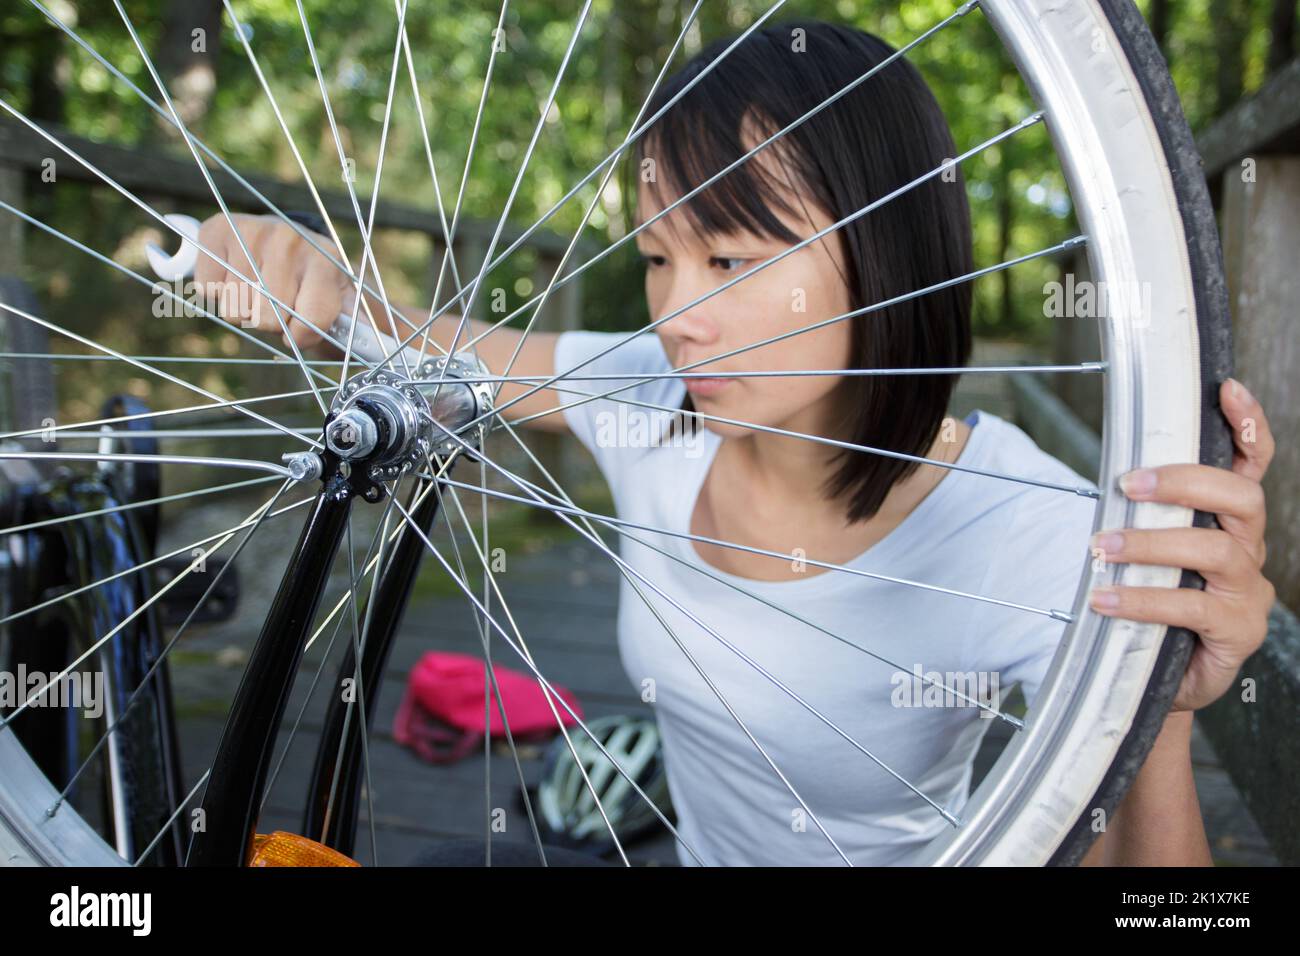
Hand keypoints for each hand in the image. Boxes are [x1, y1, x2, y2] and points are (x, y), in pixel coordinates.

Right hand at [193, 212, 347, 349]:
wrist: (289, 246)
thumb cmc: (316, 287)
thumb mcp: (342, 307)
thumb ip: (354, 325)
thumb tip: (372, 344)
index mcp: (326, 260)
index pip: (309, 320)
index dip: (302, 336)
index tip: (302, 330)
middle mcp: (290, 238)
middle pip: (267, 319)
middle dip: (272, 323)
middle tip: (279, 305)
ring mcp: (254, 231)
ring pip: (236, 308)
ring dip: (245, 310)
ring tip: (258, 291)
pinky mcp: (218, 230)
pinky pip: (209, 289)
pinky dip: (218, 293)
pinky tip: (234, 277)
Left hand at [1087, 378, 1275, 712]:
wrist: (1164, 679)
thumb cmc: (1158, 609)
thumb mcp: (1151, 556)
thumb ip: (1145, 519)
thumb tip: (1109, 484)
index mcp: (1230, 523)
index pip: (1250, 466)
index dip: (1248, 426)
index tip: (1226, 390)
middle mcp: (1247, 550)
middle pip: (1242, 497)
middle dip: (1186, 481)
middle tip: (1129, 484)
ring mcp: (1247, 591)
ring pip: (1213, 549)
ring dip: (1151, 543)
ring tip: (1101, 548)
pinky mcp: (1236, 630)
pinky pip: (1191, 608)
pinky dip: (1142, 600)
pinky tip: (1104, 599)